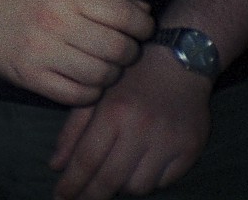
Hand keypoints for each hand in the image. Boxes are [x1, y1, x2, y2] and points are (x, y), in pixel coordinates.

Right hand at [0, 0, 154, 105]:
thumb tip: (145, 12)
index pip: (126, 16)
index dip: (143, 26)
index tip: (139, 30)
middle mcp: (54, 21)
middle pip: (118, 49)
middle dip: (128, 53)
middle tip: (119, 51)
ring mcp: (40, 52)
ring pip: (102, 75)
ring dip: (110, 74)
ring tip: (100, 65)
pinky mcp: (30, 77)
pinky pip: (77, 95)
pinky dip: (89, 92)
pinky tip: (82, 79)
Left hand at [49, 48, 210, 198]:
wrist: (178, 62)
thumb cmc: (128, 78)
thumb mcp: (95, 96)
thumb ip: (73, 131)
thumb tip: (56, 166)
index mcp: (113, 113)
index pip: (87, 160)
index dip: (72, 184)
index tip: (60, 197)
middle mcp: (141, 129)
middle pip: (111, 179)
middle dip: (92, 195)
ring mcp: (169, 141)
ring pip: (138, 186)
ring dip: (122, 186)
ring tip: (113, 175)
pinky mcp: (191, 149)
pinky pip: (164, 182)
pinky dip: (148, 180)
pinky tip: (139, 168)